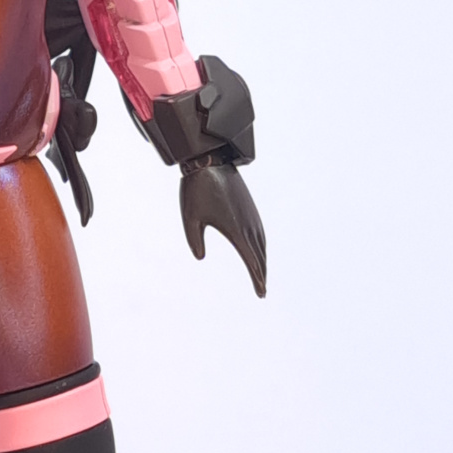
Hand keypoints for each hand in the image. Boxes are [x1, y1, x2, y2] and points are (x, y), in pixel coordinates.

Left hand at [180, 160, 266, 296]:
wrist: (209, 160)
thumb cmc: (196, 190)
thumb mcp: (190, 218)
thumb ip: (194, 241)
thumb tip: (200, 257)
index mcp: (236, 230)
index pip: (251, 261)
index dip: (257, 278)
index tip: (261, 293)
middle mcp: (248, 224)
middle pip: (260, 255)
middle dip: (262, 274)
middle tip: (262, 291)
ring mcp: (252, 215)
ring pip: (262, 244)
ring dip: (263, 260)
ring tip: (261, 274)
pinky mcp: (250, 207)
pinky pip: (260, 232)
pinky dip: (261, 245)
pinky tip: (258, 249)